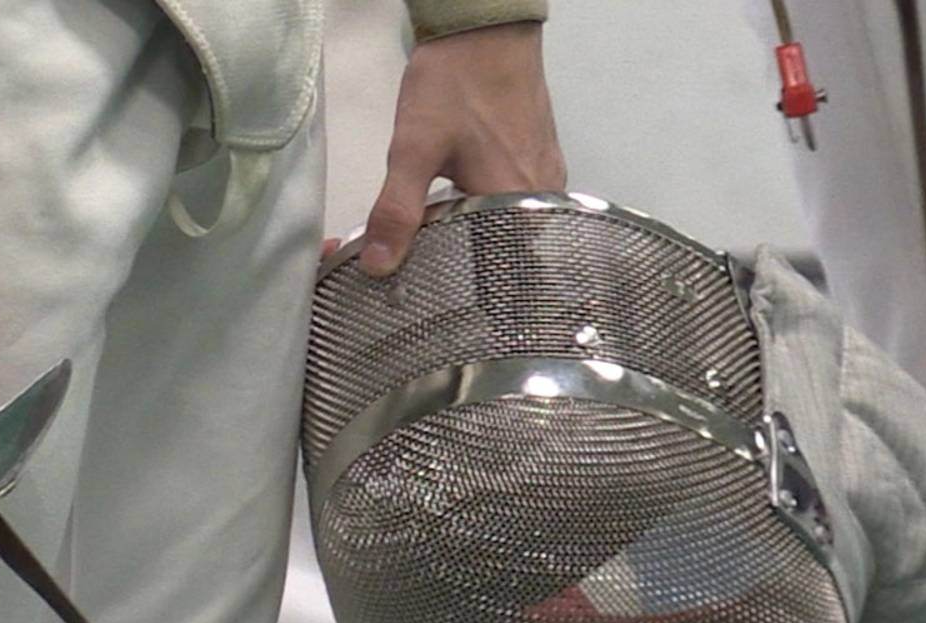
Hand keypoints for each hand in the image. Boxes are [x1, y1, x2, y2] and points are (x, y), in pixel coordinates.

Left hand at [360, 22, 565, 276]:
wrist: (485, 29)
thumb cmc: (456, 84)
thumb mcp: (413, 150)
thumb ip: (396, 210)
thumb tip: (380, 265)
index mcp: (516, 203)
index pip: (497, 271)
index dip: (462, 284)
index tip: (431, 291)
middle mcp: (541, 197)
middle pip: (505, 250)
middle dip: (467, 261)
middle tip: (429, 269)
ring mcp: (545, 177)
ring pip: (509, 226)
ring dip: (477, 233)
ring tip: (441, 241)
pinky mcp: (541, 159)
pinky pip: (515, 203)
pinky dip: (489, 210)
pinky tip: (463, 207)